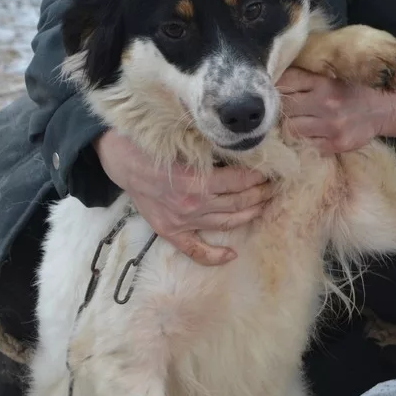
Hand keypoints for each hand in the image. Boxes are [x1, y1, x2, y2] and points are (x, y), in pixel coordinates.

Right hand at [93, 130, 272, 264]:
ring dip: (249, 215)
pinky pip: (195, 251)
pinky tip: (231, 255)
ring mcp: (183, 221)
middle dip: (260, 194)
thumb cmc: (153, 145)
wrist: (123, 162)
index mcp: (197, 180)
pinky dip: (214, 256)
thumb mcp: (184, 139)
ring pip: (226, 222)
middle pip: (238, 202)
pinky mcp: (171, 231)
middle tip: (273, 187)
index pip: (240, 180)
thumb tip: (242, 146)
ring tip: (262, 206)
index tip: (271, 169)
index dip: (260, 175)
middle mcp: (193, 204)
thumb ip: (211, 147)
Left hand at [279, 67, 395, 152]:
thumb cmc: (356, 88)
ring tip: (297, 122)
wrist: (388, 106)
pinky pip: (306, 145)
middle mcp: (326, 103)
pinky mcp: (336, 144)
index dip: (277, 87)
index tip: (274, 91)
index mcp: (324, 81)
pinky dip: (303, 141)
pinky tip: (309, 134)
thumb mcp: (335, 73)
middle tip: (285, 109)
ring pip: (291, 129)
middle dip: (282, 109)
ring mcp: (331, 126)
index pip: (287, 82)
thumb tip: (277, 77)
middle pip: (285, 108)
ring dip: (290, 126)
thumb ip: (309, 75)